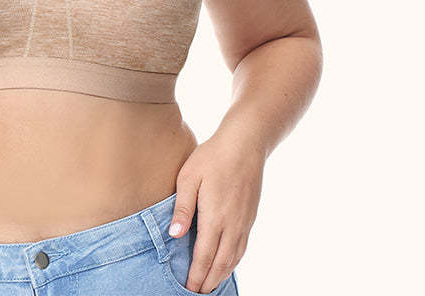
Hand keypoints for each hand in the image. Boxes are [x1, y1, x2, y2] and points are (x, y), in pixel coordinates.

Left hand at [168, 133, 263, 292]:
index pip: (204, 256)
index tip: (188, 288)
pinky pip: (242, 247)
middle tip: (198, 293)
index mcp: (215, 217)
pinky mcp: (250, 216)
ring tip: (210, 284)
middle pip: (220, 263)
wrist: (245, 144)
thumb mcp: (189, 177)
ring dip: (222, 274)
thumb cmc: (212, 157)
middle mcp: (232, 224)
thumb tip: (174, 235)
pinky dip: (233, 261)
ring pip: (234, 257)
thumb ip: (182, 207)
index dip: (196, 275)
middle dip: (208, 281)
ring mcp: (244, 221)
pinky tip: (227, 262)